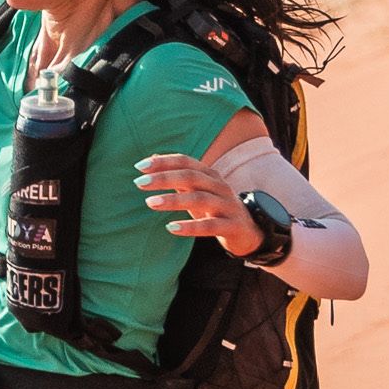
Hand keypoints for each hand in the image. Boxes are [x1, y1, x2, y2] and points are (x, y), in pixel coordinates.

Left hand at [134, 151, 261, 252]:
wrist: (249, 232)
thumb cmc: (216, 208)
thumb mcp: (197, 190)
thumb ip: (177, 176)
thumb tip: (153, 157)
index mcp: (209, 175)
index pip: (185, 162)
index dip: (163, 162)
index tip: (139, 166)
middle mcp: (219, 186)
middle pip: (191, 176)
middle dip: (164, 178)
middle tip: (139, 183)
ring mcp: (228, 205)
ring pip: (200, 199)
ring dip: (173, 200)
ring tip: (150, 203)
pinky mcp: (232, 225)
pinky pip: (210, 226)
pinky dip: (190, 227)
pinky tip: (171, 227)